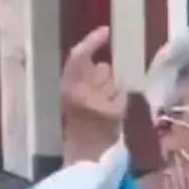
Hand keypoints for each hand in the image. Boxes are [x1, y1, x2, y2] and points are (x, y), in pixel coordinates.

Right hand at [61, 26, 126, 148]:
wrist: (84, 156)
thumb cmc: (81, 128)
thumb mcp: (75, 98)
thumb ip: (84, 80)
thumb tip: (102, 64)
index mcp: (66, 86)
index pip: (78, 55)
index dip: (92, 41)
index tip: (106, 32)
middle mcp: (79, 92)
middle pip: (103, 69)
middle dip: (105, 80)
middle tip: (99, 100)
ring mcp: (96, 102)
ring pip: (115, 83)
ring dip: (113, 93)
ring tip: (105, 111)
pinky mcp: (112, 113)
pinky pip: (123, 96)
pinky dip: (121, 104)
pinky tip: (114, 117)